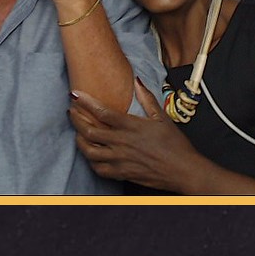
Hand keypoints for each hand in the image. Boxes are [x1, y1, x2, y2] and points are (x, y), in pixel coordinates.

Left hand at [69, 78, 203, 189]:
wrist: (182, 169)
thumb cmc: (175, 144)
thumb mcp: (162, 117)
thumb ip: (147, 98)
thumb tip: (137, 81)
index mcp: (131, 126)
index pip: (102, 112)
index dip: (86, 103)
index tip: (75, 95)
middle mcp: (122, 143)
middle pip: (90, 131)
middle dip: (76, 120)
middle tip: (71, 113)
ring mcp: (120, 160)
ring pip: (90, 152)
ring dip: (80, 141)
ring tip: (77, 134)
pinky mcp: (122, 174)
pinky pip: (99, 169)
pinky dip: (91, 162)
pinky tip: (91, 156)